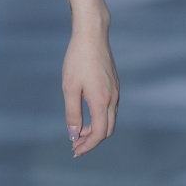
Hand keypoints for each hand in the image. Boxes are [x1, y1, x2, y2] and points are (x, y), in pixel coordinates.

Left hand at [62, 25, 118, 156]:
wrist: (92, 35)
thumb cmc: (77, 60)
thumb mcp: (70, 88)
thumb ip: (72, 113)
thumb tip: (74, 134)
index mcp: (102, 101)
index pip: (99, 133)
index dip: (88, 145)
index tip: (75, 150)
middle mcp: (113, 99)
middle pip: (107, 130)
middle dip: (92, 140)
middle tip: (76, 145)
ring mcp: (116, 91)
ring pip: (110, 119)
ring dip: (96, 129)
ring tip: (79, 132)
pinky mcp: (114, 85)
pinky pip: (110, 109)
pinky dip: (100, 117)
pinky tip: (87, 115)